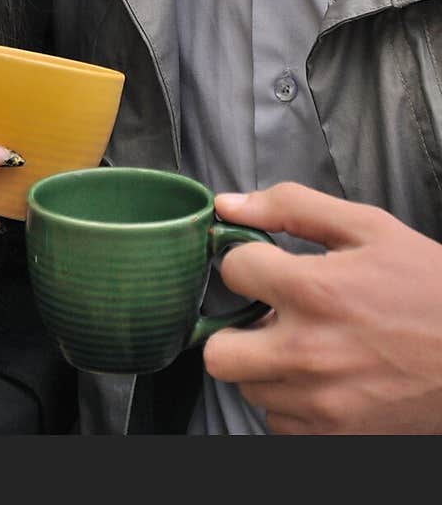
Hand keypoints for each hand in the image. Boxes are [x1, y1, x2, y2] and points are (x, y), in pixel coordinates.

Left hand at [203, 182, 441, 433]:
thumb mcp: (368, 227)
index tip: (264, 266)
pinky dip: (288, 399)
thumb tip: (227, 205)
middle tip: (266, 315)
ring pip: (248, 387)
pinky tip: (318, 374)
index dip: (245, 262)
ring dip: (263, 364)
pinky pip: (278, 421)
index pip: (232, 272)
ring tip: (303, 342)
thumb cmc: (427, 285)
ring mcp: (320, 401)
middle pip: (217, 352)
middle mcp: (308, 352)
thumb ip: (291, 207)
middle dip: (233, 328)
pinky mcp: (335, 435)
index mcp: (313, 291)